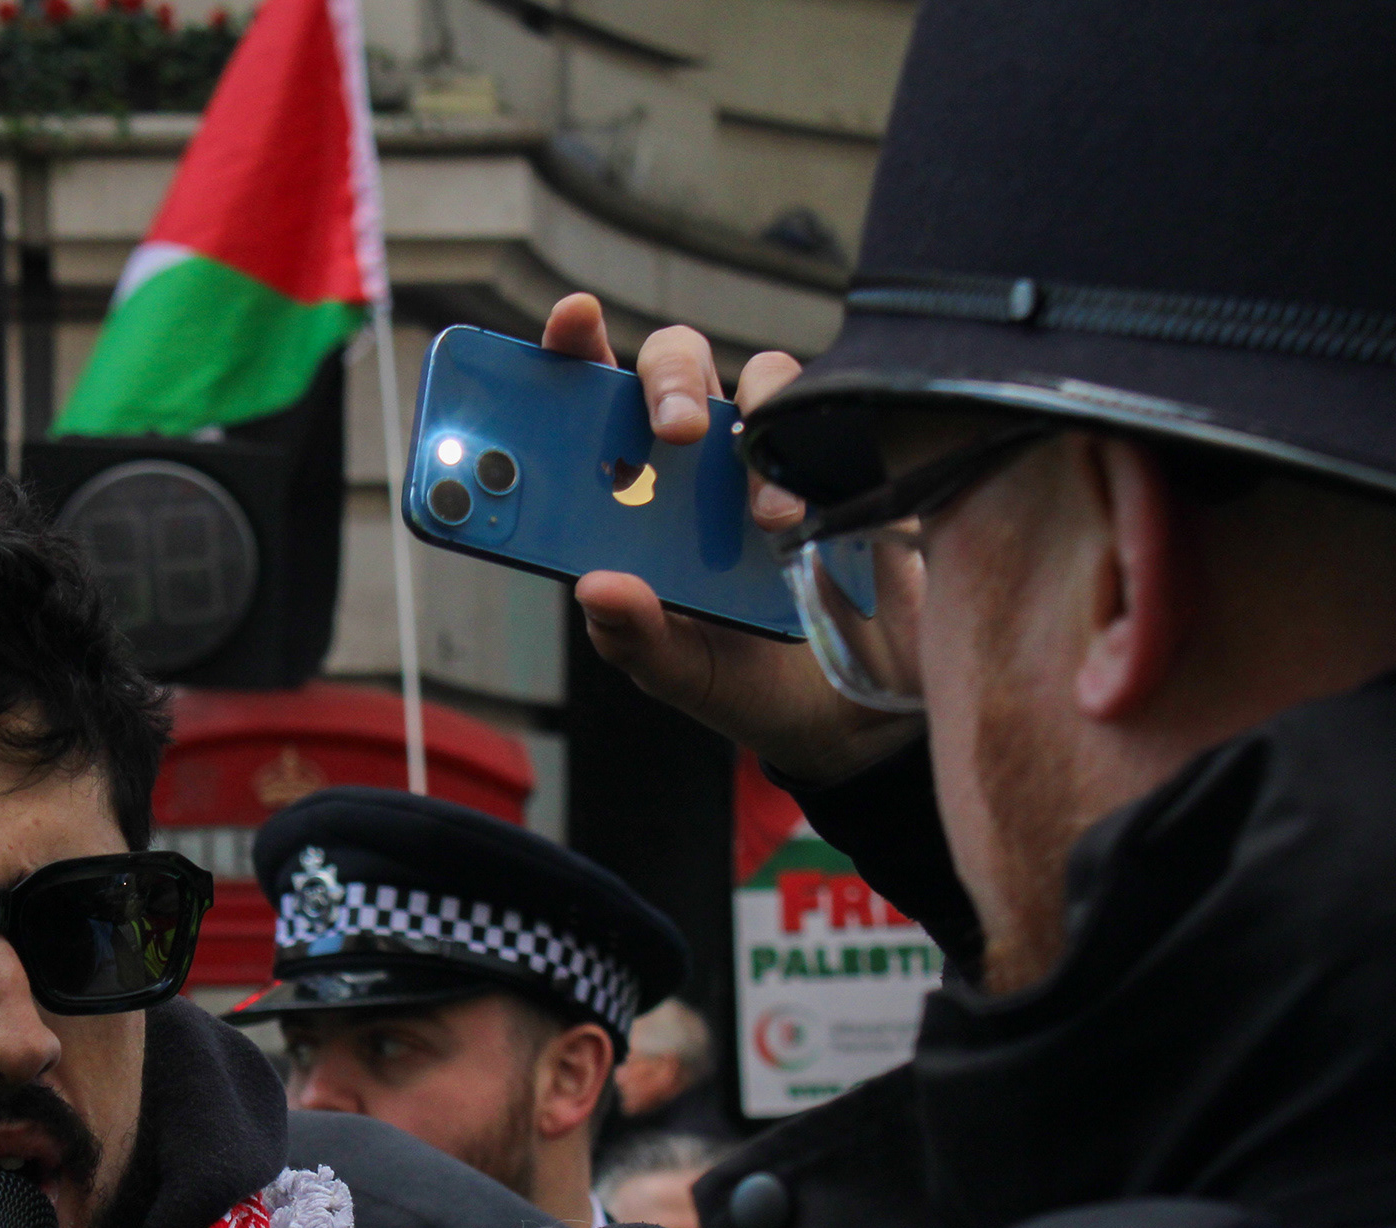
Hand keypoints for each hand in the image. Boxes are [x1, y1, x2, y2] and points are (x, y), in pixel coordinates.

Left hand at [539, 292, 922, 785]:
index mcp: (639, 497)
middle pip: (678, 366)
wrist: (849, 714)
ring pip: (763, 381)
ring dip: (758, 429)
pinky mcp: (845, 466)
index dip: (577, 349)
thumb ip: (631, 637)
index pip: (596, 403)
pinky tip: (818, 515)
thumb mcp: (677, 672)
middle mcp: (702, 462)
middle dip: (669, 379)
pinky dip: (824, 448)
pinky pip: (837, 422)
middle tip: (677, 433)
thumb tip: (595, 588)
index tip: (573, 318)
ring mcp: (776, 457)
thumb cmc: (746, 680)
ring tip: (768, 522)